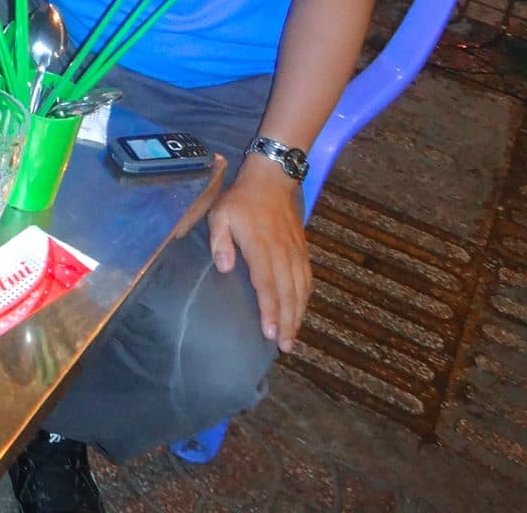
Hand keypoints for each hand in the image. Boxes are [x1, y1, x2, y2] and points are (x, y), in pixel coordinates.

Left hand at [207, 157, 310, 351]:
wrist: (272, 180)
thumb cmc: (241, 200)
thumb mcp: (220, 213)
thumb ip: (219, 240)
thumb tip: (224, 268)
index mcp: (260, 247)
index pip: (266, 284)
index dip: (269, 311)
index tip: (269, 333)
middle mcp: (282, 253)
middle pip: (287, 293)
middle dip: (287, 322)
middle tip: (284, 347)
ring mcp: (295, 252)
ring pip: (300, 290)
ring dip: (298, 315)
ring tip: (292, 338)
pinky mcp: (302, 251)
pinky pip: (307, 279)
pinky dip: (305, 299)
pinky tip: (300, 313)